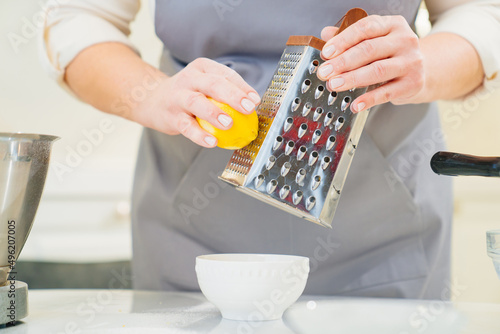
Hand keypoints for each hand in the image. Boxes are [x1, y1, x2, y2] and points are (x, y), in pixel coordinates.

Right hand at [132, 57, 260, 147]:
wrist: (152, 100)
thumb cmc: (188, 93)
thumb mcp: (205, 84)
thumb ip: (226, 92)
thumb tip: (253, 105)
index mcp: (202, 68)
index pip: (226, 74)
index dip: (243, 87)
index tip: (255, 100)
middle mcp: (189, 79)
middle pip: (213, 84)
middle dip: (232, 96)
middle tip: (247, 108)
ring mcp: (178, 97)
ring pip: (196, 103)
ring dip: (214, 113)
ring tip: (229, 124)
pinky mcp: (171, 116)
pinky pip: (187, 126)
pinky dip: (199, 135)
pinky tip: (212, 142)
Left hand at [317, 15, 424, 112]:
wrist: (423, 71)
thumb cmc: (391, 55)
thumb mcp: (374, 40)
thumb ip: (350, 37)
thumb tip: (326, 33)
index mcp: (393, 25)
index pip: (365, 27)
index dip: (343, 40)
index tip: (326, 52)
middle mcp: (405, 40)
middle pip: (369, 49)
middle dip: (343, 62)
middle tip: (325, 72)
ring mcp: (411, 62)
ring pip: (377, 70)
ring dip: (352, 78)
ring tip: (334, 85)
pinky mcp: (413, 83)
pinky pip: (386, 92)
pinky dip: (369, 99)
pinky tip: (355, 104)